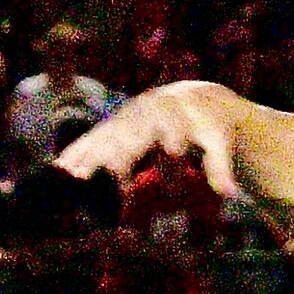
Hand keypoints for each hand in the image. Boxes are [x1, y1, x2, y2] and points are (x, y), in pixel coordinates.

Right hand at [55, 81, 240, 198]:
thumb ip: (221, 167)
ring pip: (103, 135)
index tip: (122, 178)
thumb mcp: (219, 143)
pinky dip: (79, 149)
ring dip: (84, 154)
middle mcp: (144, 111)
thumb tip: (232, 193)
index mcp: (169, 115)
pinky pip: (96, 134)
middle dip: (102, 155)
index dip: (138, 154)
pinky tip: (61, 165)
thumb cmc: (210, 126)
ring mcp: (128, 114)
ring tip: (64, 173)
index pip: (149, 136)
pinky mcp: (118, 120)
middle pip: (121, 136)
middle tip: (82, 176)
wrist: (199, 99)